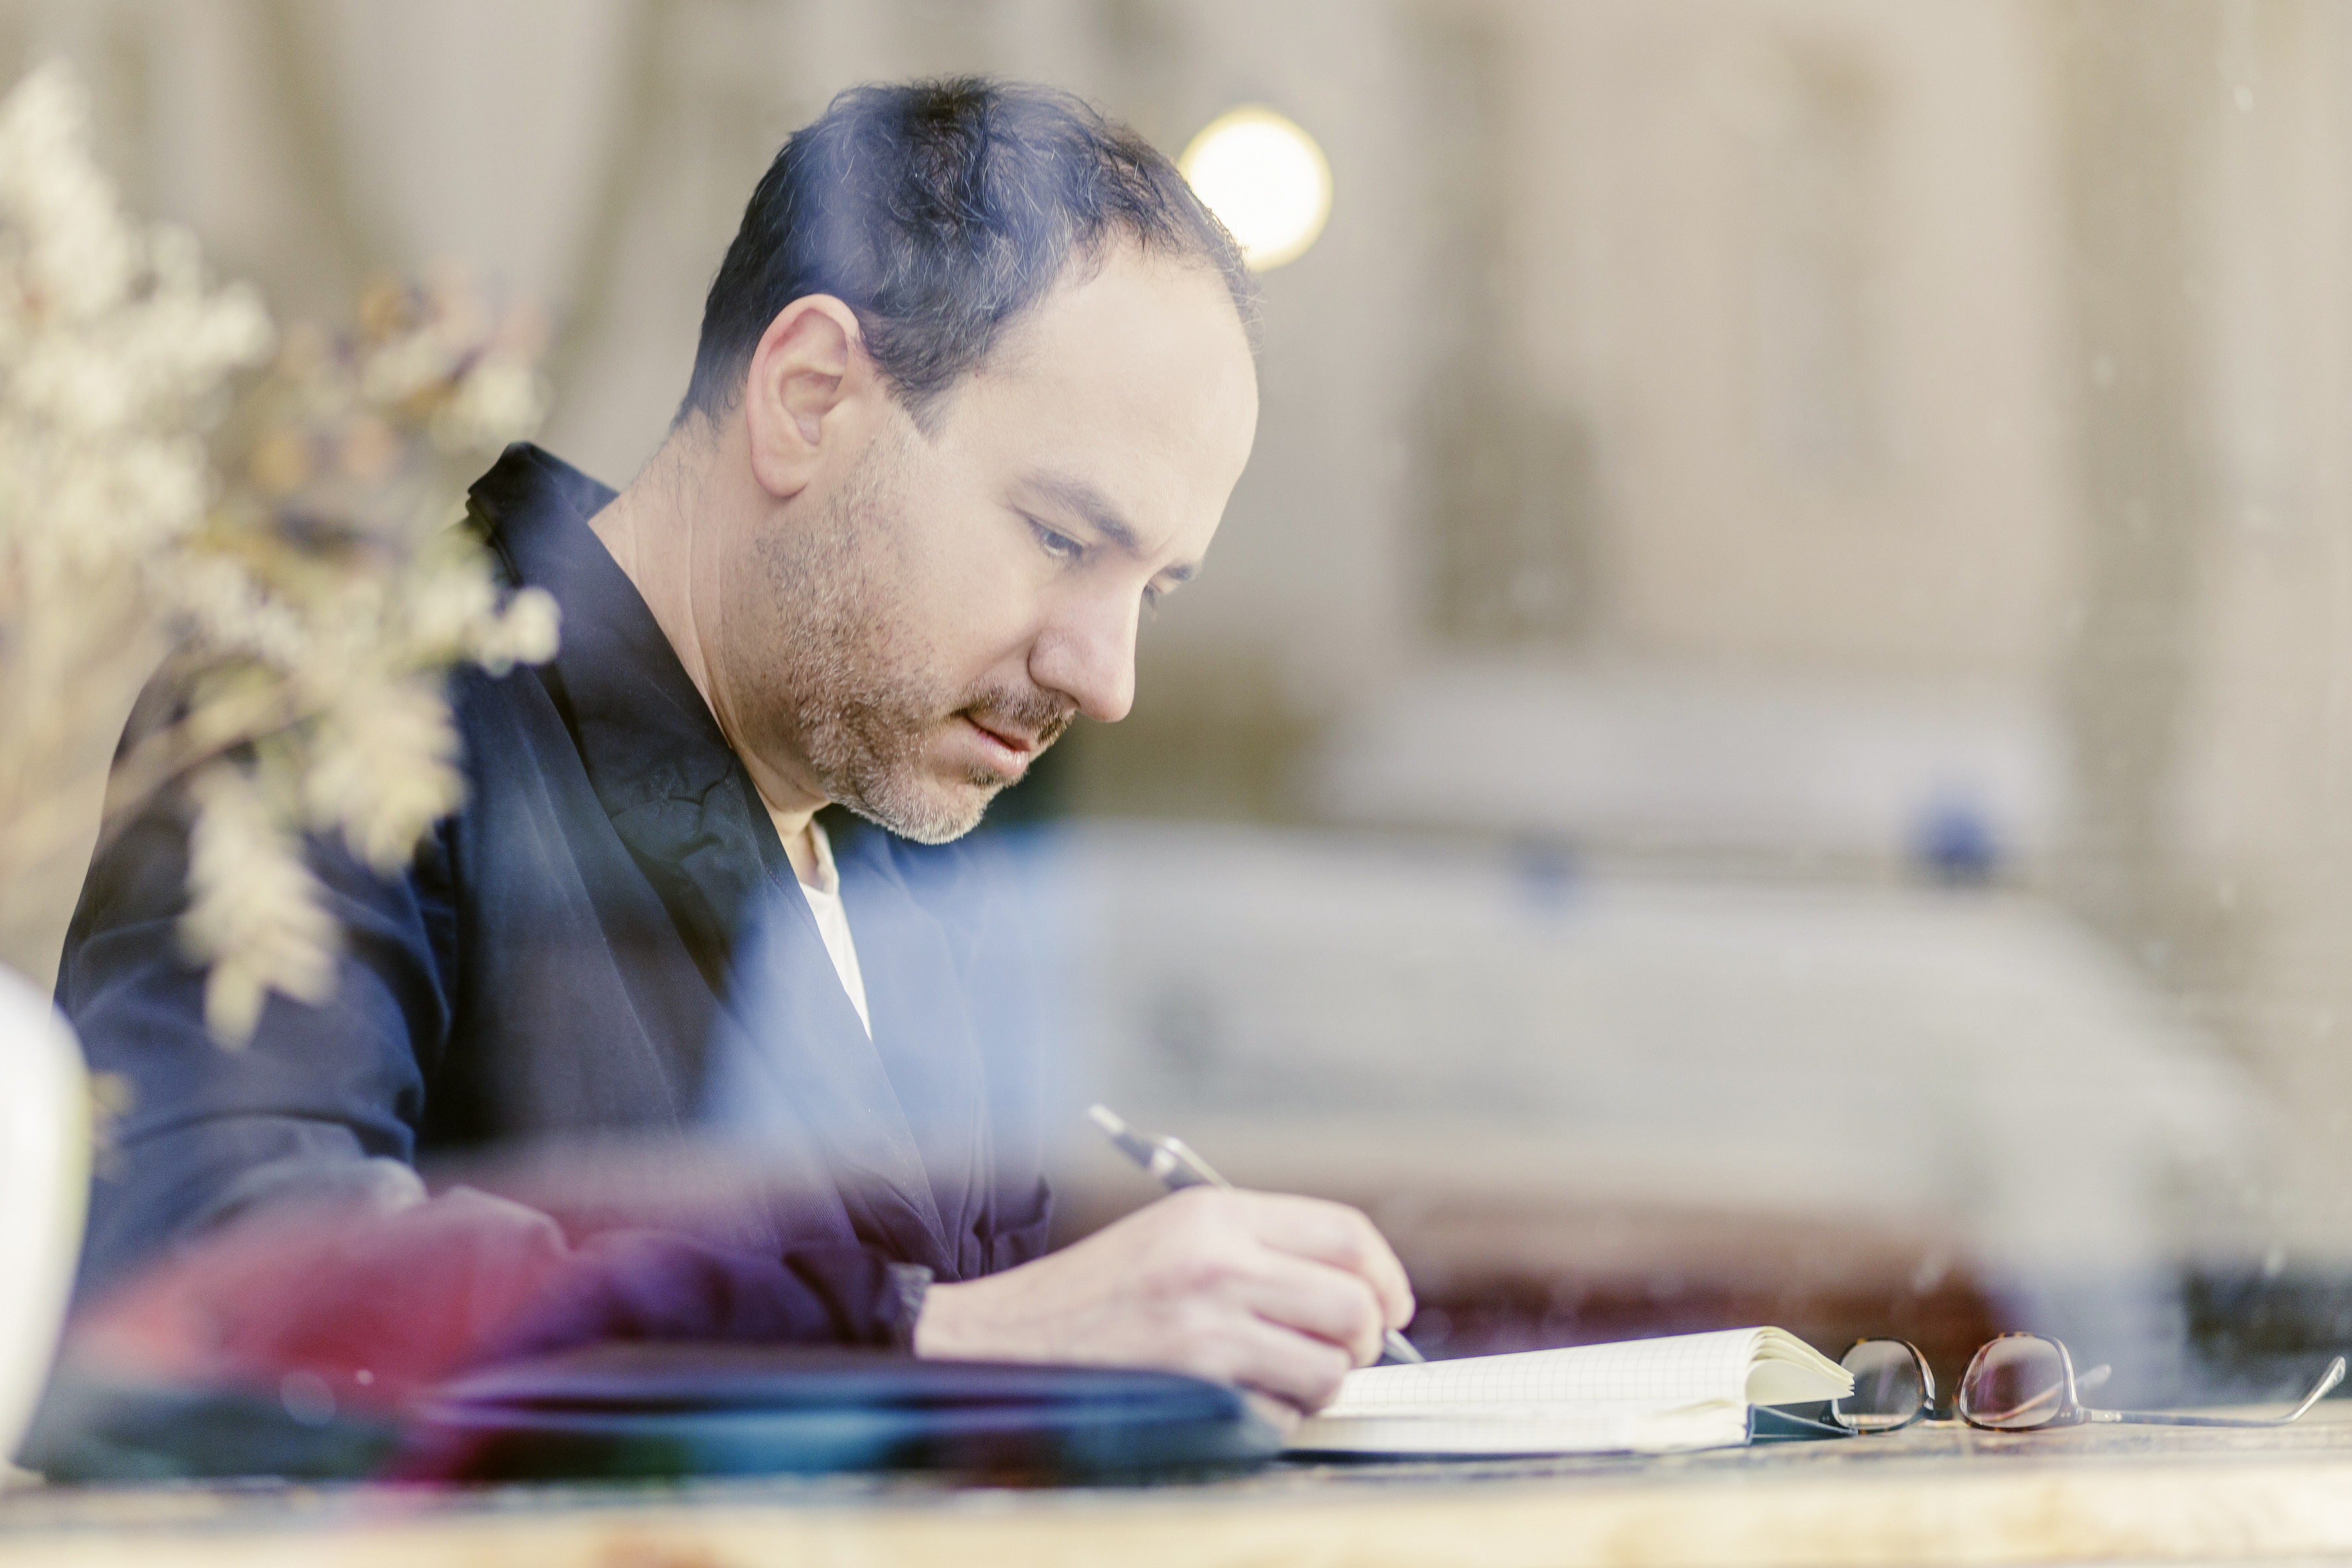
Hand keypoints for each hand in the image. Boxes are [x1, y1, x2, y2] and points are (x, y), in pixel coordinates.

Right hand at [911, 1186, 1413, 1413]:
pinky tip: (1238, 1403)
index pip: (1346, 1233)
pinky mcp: (1194, 1384)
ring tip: (1283, 1380)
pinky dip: (1277, 1419)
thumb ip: (1255, 1248)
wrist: (1001, 1344)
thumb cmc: (1090, 1298)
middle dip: (1364, 1341)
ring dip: (1322, 1385)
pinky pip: (1283, 1413)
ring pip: (1331, 1365)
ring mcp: (1206, 1324)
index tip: (1392, 1307)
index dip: (1387, 1276)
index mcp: (1215, 1212)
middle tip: (1340, 1354)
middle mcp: (1217, 1259)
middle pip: (1354, 1302)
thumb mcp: (1172, 1238)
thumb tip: (1351, 1285)